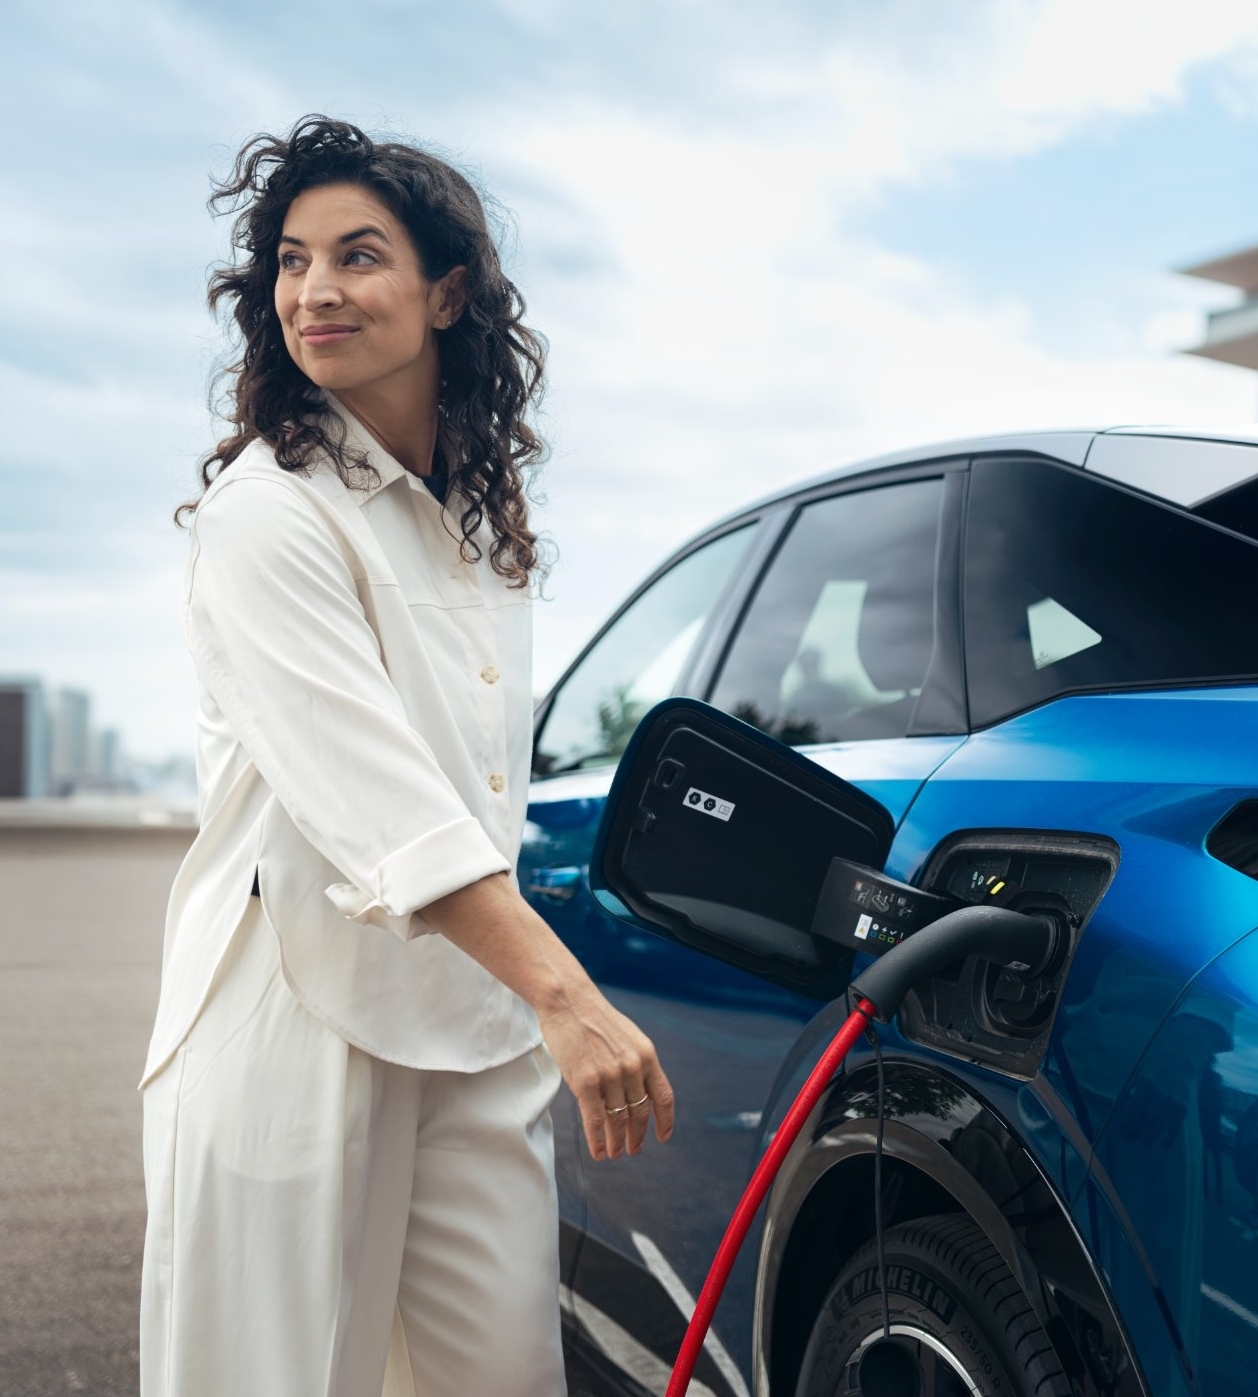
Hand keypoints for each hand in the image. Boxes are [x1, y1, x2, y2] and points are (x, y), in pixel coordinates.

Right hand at [419, 872, 674, 1160]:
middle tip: (632, 1150)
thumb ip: (634, 1061)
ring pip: (618, 1120)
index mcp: (647, 1055)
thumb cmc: (591, 1017)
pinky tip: (598, 1152)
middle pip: (640, 1113)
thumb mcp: (625, 1036)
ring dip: (617, 1142)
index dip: (665, 1121)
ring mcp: (610, 1075)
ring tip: (614, 1154)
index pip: (663, 1096)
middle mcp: (633, 1067)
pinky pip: (596, 1120)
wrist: (567, 1000)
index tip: (663, 1137)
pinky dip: (598, 1140)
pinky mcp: (586, 1082)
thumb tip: (637, 1087)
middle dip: (637, 1136)